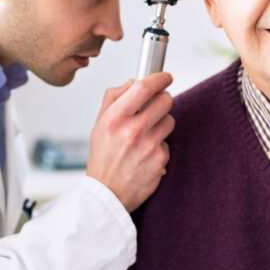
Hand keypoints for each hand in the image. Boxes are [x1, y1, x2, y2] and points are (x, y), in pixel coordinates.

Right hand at [87, 72, 174, 211]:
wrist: (107, 193)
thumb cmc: (103, 157)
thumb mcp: (99, 123)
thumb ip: (113, 98)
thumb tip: (132, 82)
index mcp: (114, 118)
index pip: (144, 87)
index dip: (159, 78)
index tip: (165, 77)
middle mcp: (132, 131)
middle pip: (165, 100)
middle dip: (163, 99)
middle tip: (156, 105)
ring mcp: (148, 146)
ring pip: (170, 120)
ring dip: (161, 123)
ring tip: (146, 134)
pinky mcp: (160, 160)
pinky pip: (168, 142)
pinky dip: (160, 145)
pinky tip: (146, 153)